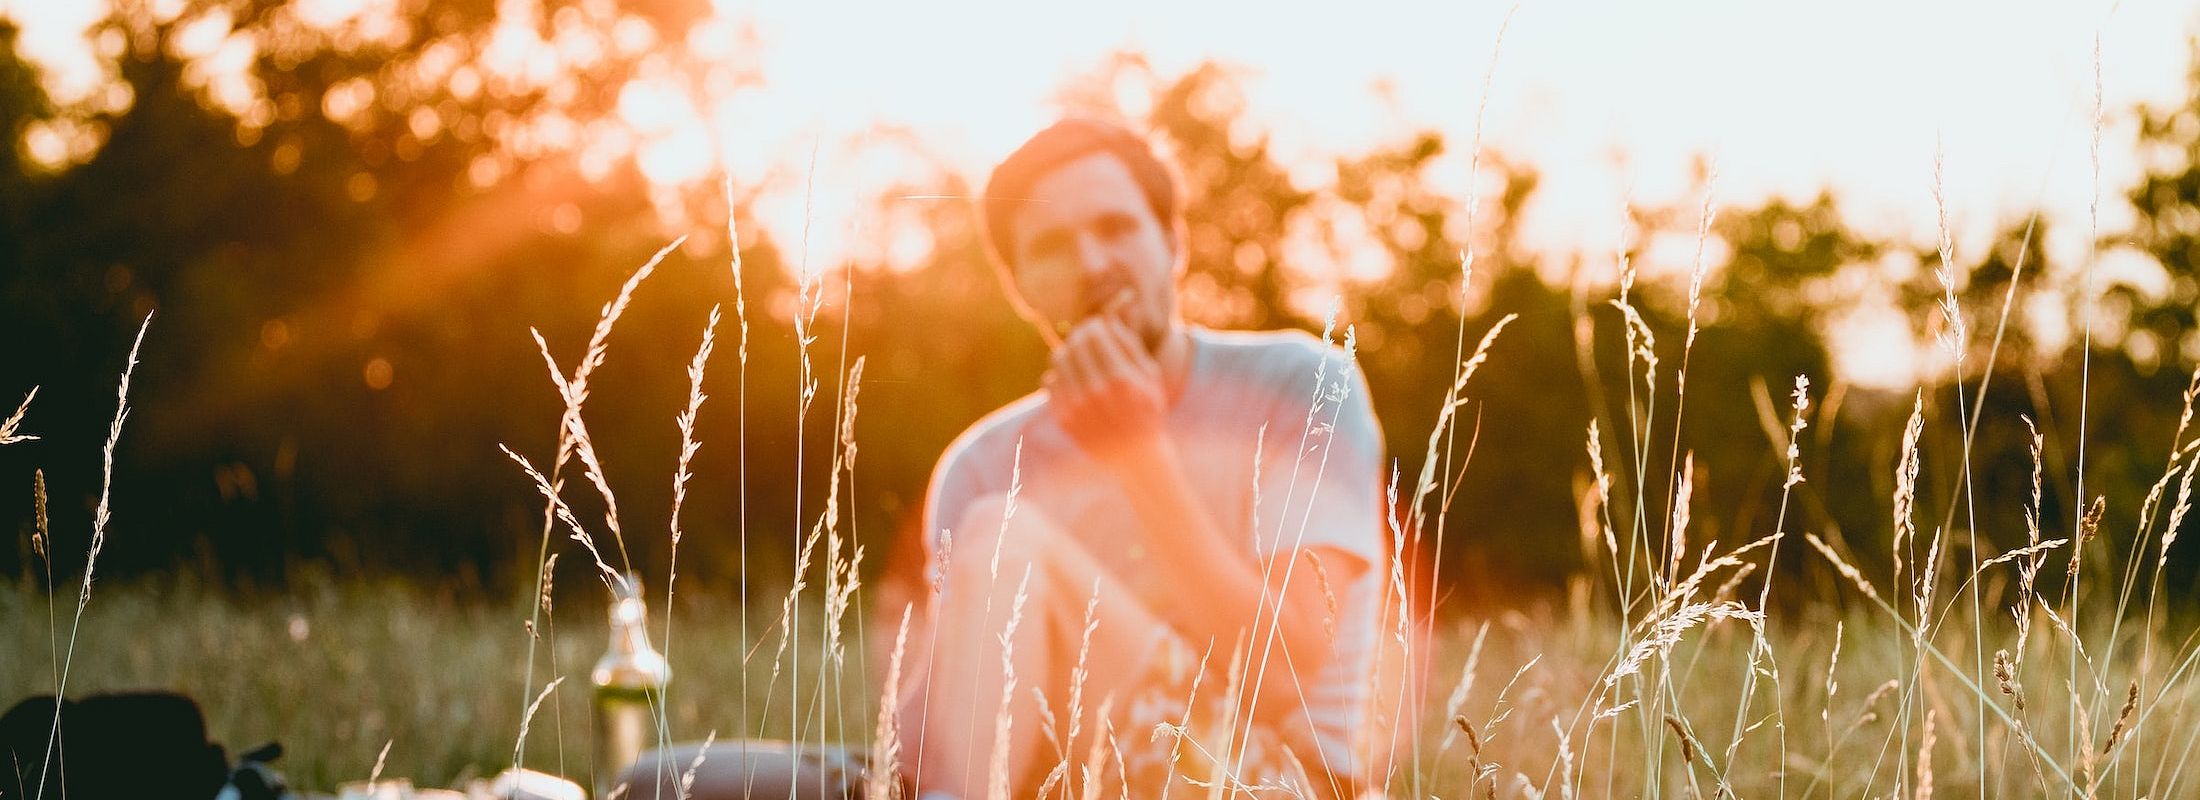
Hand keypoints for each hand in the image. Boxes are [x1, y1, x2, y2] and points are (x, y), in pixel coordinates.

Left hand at [1043, 292, 1167, 465]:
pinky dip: (1060, 376)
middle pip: (1074, 344)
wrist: (1135, 457)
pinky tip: (1075, 380)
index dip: (1094, 325)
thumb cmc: (1148, 411)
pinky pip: (1050, 382)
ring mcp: (1076, 407)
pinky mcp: (1063, 418)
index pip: (1094, 334)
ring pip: (1058, 360)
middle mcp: (1095, 392)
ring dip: (1068, 353)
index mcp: (1120, 379)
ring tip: (1080, 358)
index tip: (1097, 326)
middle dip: (1080, 336)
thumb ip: (1129, 345)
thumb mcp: (1149, 376)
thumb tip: (1108, 321)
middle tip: (1087, 338)